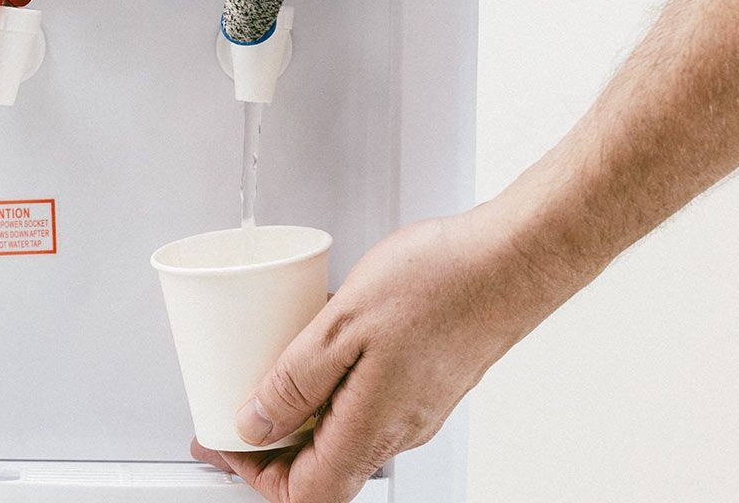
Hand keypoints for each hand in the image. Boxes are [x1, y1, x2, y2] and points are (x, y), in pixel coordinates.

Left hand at [191, 207, 582, 502]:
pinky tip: (321, 340)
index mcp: (373, 428)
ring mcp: (416, 407)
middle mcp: (398, 431)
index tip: (225, 441)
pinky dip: (332, 383)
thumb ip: (295, 381)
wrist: (514, 258)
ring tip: (269, 365)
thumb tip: (254, 423)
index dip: (255, 475)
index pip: (304, 493)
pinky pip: (366, 399)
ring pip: (343, 429)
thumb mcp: (343, 325)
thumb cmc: (441, 283)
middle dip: (270, 441)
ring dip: (300, 409)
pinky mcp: (426, 380)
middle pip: (321, 466)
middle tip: (234, 402)